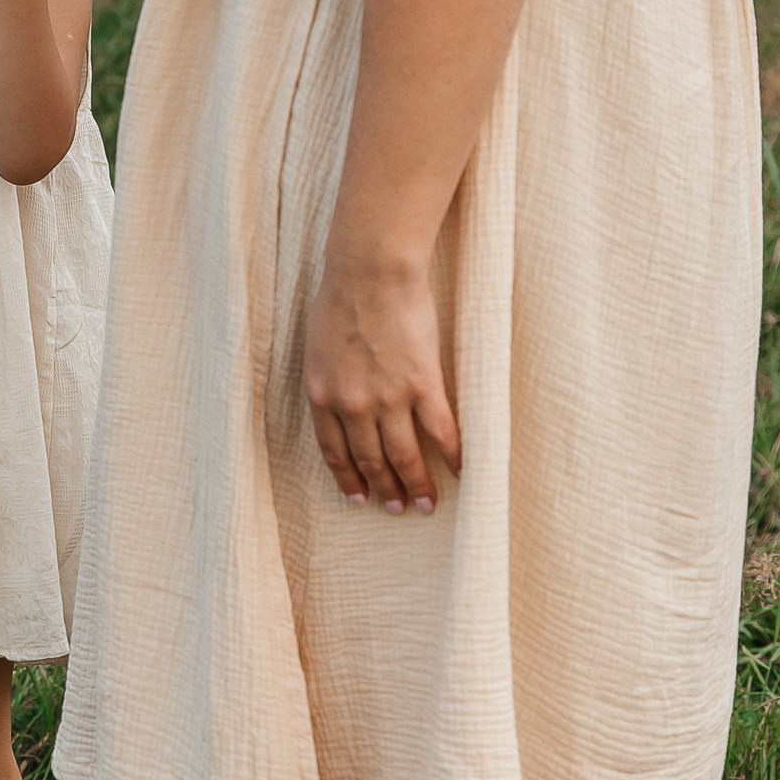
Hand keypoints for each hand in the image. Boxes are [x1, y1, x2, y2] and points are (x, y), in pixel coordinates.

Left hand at [303, 251, 460, 510]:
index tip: (360, 499)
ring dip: (418, 484)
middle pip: (371, 460)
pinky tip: (461, 470)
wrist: (371, 270)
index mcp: (322, 396)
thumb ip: (328, 379)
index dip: (349, 479)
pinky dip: (453, 455)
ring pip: (405, 455)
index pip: (335, 452)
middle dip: (386, 489)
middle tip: (399, 509)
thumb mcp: (318, 346)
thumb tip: (338, 400)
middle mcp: (353, 406)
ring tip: (427, 504)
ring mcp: (389, 398)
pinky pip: (442, 431)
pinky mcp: (423, 384)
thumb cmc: (342, 296)